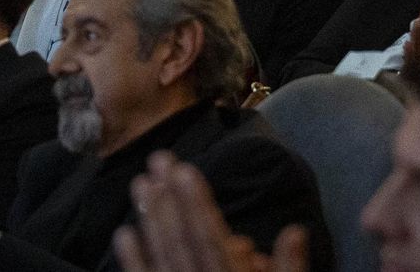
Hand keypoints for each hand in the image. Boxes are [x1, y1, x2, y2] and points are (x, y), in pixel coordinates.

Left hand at [114, 150, 308, 271]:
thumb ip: (290, 270)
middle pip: (183, 240)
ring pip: (162, 258)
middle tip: (157, 160)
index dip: (198, 203)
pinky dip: (134, 262)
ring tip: (141, 184)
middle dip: (169, 199)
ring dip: (150, 220)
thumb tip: (294, 230)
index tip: (185, 169)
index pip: (212, 237)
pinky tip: (124, 233)